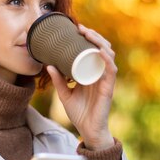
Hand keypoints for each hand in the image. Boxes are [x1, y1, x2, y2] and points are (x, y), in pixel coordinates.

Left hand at [47, 24, 116, 149]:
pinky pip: (110, 71)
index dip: (89, 38)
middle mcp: (101, 74)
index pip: (94, 50)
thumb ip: (58, 81)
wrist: (87, 131)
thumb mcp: (64, 94)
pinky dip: (106, 59)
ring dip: (100, 43)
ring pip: (109, 56)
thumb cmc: (79, 113)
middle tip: (81, 28)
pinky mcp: (108, 88)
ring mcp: (106, 80)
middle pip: (103, 49)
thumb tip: (48, 65)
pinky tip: (99, 51)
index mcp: (92, 73)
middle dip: (94, 36)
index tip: (77, 28)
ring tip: (88, 34)